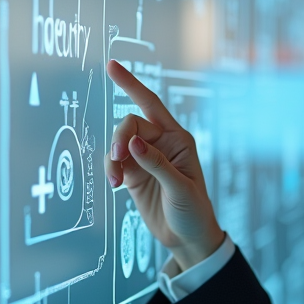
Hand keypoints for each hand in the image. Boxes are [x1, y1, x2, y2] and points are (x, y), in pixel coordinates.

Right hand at [105, 60, 224, 270]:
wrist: (187, 238)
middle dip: (120, 138)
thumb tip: (132, 142)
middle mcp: (161, 143)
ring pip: (119, 142)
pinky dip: (110, 169)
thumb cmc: (193, 210)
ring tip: (115, 180)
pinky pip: (114, 161)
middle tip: (117, 159)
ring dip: (112, 157)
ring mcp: (145, 158)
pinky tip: (115, 184)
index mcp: (178, 138)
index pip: (151, 104)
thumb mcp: (180, 187)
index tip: (111, 66)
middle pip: (130, 124)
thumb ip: (155, 163)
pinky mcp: (132, 174)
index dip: (131, 84)